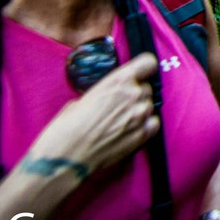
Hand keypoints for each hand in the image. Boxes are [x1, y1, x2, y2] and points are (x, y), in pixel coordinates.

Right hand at [29, 53, 159, 174]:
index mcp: (118, 80)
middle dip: (136, 93)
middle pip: (147, 87)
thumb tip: (113, 93)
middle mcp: (134, 95)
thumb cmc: (66, 126)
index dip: (143, 68)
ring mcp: (140, 115)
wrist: (65, 157)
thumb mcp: (85, 97)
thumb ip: (107, 91)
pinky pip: (154, 123)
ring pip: (150, 105)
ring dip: (139, 109)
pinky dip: (146, 125)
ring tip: (121, 120)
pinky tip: (130, 129)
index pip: (148, 63)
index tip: (139, 74)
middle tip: (120, 104)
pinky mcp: (142, 135)